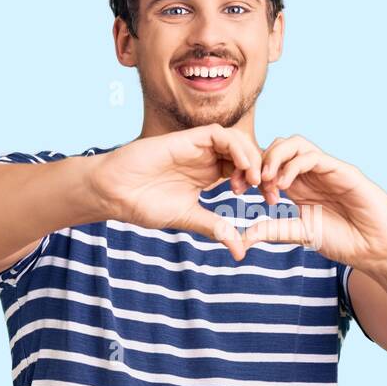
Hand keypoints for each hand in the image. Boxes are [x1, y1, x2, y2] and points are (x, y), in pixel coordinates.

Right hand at [90, 124, 262, 259]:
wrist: (115, 192)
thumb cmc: (144, 204)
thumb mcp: (189, 218)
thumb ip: (215, 228)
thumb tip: (241, 251)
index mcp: (209, 175)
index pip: (245, 170)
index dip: (262, 182)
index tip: (271, 202)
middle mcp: (206, 158)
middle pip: (247, 153)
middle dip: (263, 169)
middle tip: (269, 192)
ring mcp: (197, 147)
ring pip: (237, 140)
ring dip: (252, 157)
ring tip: (256, 180)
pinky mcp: (186, 138)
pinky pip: (220, 134)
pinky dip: (236, 147)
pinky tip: (242, 167)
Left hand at [242, 134, 386, 271]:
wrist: (377, 249)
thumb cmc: (346, 241)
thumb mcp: (302, 234)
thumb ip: (275, 231)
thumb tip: (243, 237)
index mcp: (300, 186)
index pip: (270, 164)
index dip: (250, 171)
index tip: (238, 190)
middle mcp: (312, 174)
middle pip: (279, 146)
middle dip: (259, 160)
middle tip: (249, 183)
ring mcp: (328, 170)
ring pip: (296, 144)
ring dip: (275, 156)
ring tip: (264, 179)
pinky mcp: (343, 172)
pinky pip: (315, 157)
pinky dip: (294, 165)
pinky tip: (283, 184)